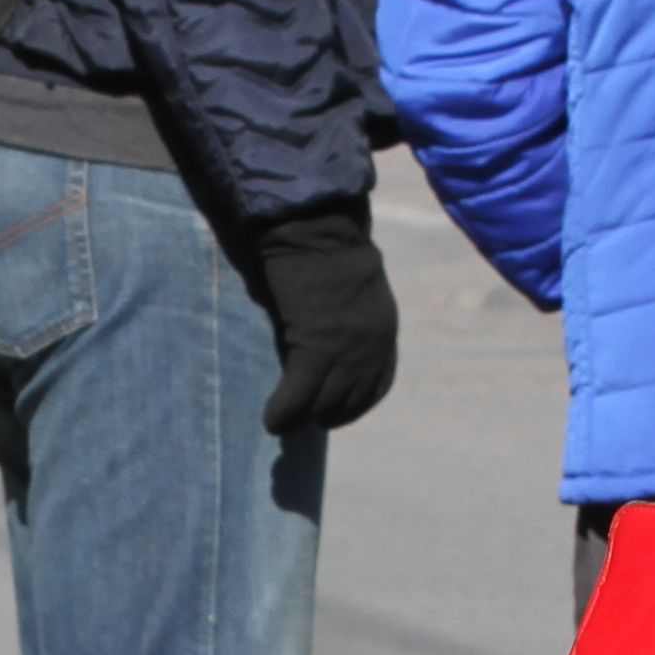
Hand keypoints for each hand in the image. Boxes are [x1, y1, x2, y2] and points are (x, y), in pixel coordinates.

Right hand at [248, 199, 399, 434]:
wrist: (317, 230)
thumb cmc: (328, 247)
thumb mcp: (355, 287)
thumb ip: (350, 316)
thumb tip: (328, 337)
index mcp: (383, 329)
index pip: (377, 384)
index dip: (355, 404)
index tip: (335, 412)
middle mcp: (371, 346)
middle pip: (351, 399)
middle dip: (327, 414)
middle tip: (303, 421)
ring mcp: (346, 351)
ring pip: (323, 403)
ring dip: (300, 419)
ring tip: (280, 423)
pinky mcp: (315, 350)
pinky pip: (298, 396)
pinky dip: (282, 413)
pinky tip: (271, 420)